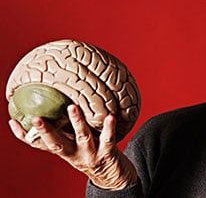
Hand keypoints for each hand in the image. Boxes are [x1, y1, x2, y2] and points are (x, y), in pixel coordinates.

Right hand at [8, 105, 137, 189]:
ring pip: (82, 137)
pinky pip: (108, 139)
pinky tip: (110, 117)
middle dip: (46, 131)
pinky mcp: (107, 153)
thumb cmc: (89, 153)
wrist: (112, 176)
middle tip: (36, 118)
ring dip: (77, 122)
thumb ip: (63, 131)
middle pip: (57, 143)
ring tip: (72, 107)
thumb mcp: (72, 144)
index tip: (14, 122)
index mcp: (64, 150)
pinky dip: (109, 128)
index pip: (41, 144)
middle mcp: (74, 154)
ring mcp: (90, 154)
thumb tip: (52, 108)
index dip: (26, 136)